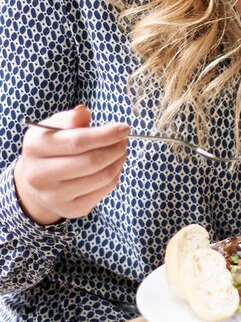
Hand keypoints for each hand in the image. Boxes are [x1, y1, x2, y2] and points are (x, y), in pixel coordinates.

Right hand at [12, 105, 129, 225]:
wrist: (38, 179)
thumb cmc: (53, 147)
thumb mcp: (55, 127)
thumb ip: (70, 119)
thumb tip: (83, 112)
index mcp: (35, 148)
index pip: (77, 141)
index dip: (106, 134)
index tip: (124, 128)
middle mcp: (39, 175)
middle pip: (91, 162)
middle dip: (115, 149)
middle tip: (124, 141)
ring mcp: (53, 196)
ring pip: (101, 177)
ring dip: (118, 162)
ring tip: (120, 152)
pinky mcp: (70, 209)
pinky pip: (103, 190)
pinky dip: (115, 175)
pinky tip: (113, 166)